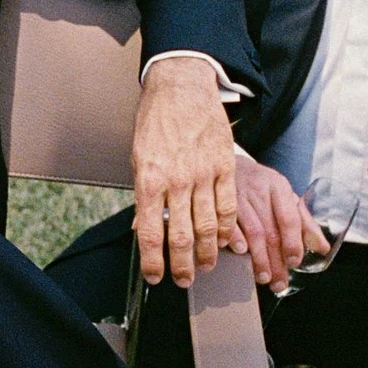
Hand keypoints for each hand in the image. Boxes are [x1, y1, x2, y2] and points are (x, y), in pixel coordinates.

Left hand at [131, 56, 238, 287]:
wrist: (181, 87)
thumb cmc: (156, 120)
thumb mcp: (138, 158)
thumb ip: (144, 194)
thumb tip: (143, 227)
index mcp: (148, 180)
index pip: (150, 233)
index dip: (153, 262)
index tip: (156, 277)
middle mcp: (176, 181)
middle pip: (181, 236)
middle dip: (182, 266)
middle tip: (184, 280)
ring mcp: (202, 174)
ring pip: (208, 226)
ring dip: (207, 253)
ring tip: (206, 266)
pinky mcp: (224, 166)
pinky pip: (228, 206)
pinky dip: (228, 228)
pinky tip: (226, 240)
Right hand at [231, 155, 327, 288]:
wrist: (229, 165)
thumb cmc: (261, 186)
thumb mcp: (284, 197)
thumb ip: (303, 222)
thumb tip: (322, 249)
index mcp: (279, 187)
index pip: (289, 218)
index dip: (292, 242)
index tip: (294, 262)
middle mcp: (259, 190)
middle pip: (270, 230)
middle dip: (275, 260)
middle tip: (278, 282)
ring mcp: (237, 195)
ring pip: (251, 231)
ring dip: (257, 258)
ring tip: (263, 277)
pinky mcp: (218, 201)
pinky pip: (226, 224)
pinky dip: (233, 239)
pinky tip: (238, 253)